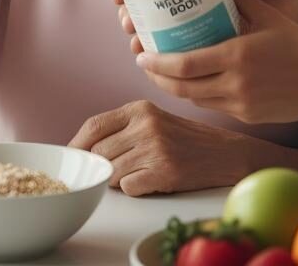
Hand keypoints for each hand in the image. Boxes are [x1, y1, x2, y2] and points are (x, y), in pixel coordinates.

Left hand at [68, 100, 259, 195]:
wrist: (226, 154)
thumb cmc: (186, 139)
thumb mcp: (154, 119)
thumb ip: (122, 128)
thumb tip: (83, 147)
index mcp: (139, 108)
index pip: (93, 125)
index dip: (77, 144)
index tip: (71, 156)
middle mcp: (145, 124)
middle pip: (99, 151)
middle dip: (100, 166)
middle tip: (115, 169)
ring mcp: (155, 147)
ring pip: (112, 171)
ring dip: (119, 178)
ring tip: (140, 172)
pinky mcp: (164, 171)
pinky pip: (129, 187)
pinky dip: (134, 189)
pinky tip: (151, 180)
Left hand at [134, 0, 297, 123]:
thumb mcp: (266, 14)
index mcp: (236, 56)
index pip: (185, 65)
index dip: (158, 63)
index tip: (141, 54)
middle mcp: (235, 84)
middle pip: (182, 87)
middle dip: (157, 77)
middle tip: (143, 63)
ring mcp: (241, 104)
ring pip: (195, 100)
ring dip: (174, 88)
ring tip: (160, 72)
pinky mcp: (248, 117)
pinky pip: (213, 107)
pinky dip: (196, 95)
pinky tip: (190, 83)